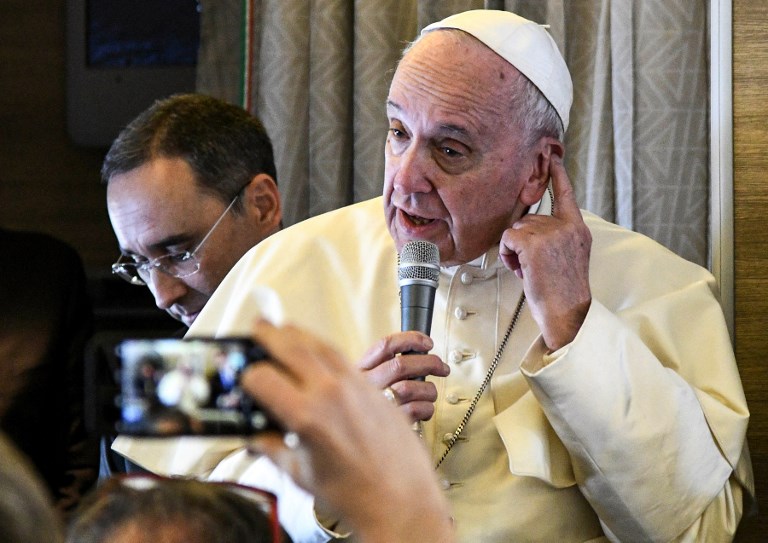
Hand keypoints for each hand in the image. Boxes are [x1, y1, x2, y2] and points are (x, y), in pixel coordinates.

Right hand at [241, 320, 453, 542]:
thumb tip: (255, 439)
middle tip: (257, 327)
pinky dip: (323, 347)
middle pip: (291, 347)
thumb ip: (272, 450)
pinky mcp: (372, 387)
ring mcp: (354, 386)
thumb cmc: (356, 495)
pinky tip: (316, 351)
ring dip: (297, 333)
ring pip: (319, 344)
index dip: (247, 377)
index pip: (262, 378)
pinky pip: (343, 357)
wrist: (400, 500)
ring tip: (283, 330)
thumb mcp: (301, 475)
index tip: (244, 381)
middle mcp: (330, 394)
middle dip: (268, 334)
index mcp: (306, 417)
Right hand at [356, 331, 449, 421]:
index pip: (385, 345)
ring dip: (429, 389)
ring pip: (410, 388)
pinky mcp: (389, 425)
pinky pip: (416, 410)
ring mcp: (376, 406)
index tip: (428, 343)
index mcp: (359, 370)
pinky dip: (427, 408)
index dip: (411, 339)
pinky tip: (425, 410)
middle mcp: (365, 387)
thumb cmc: (373, 406)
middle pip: (401, 365)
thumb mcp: (370, 381)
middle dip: (429, 363)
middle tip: (442, 368)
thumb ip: (387, 366)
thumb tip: (423, 351)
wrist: (362, 440)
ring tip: (431, 393)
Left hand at [499, 155, 591, 350]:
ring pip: (515, 230)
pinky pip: (507, 239)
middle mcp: (566, 226)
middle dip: (523, 242)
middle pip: (528, 219)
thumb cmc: (563, 291)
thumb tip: (529, 228)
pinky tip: (521, 270)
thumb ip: (556, 237)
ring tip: (530, 270)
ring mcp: (550, 233)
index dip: (558, 176)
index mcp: (577, 229)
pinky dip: (507, 255)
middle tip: (535, 266)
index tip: (553, 158)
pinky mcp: (533, 242)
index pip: (566, 195)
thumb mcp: (569, 256)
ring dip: (514, 251)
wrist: (567, 312)